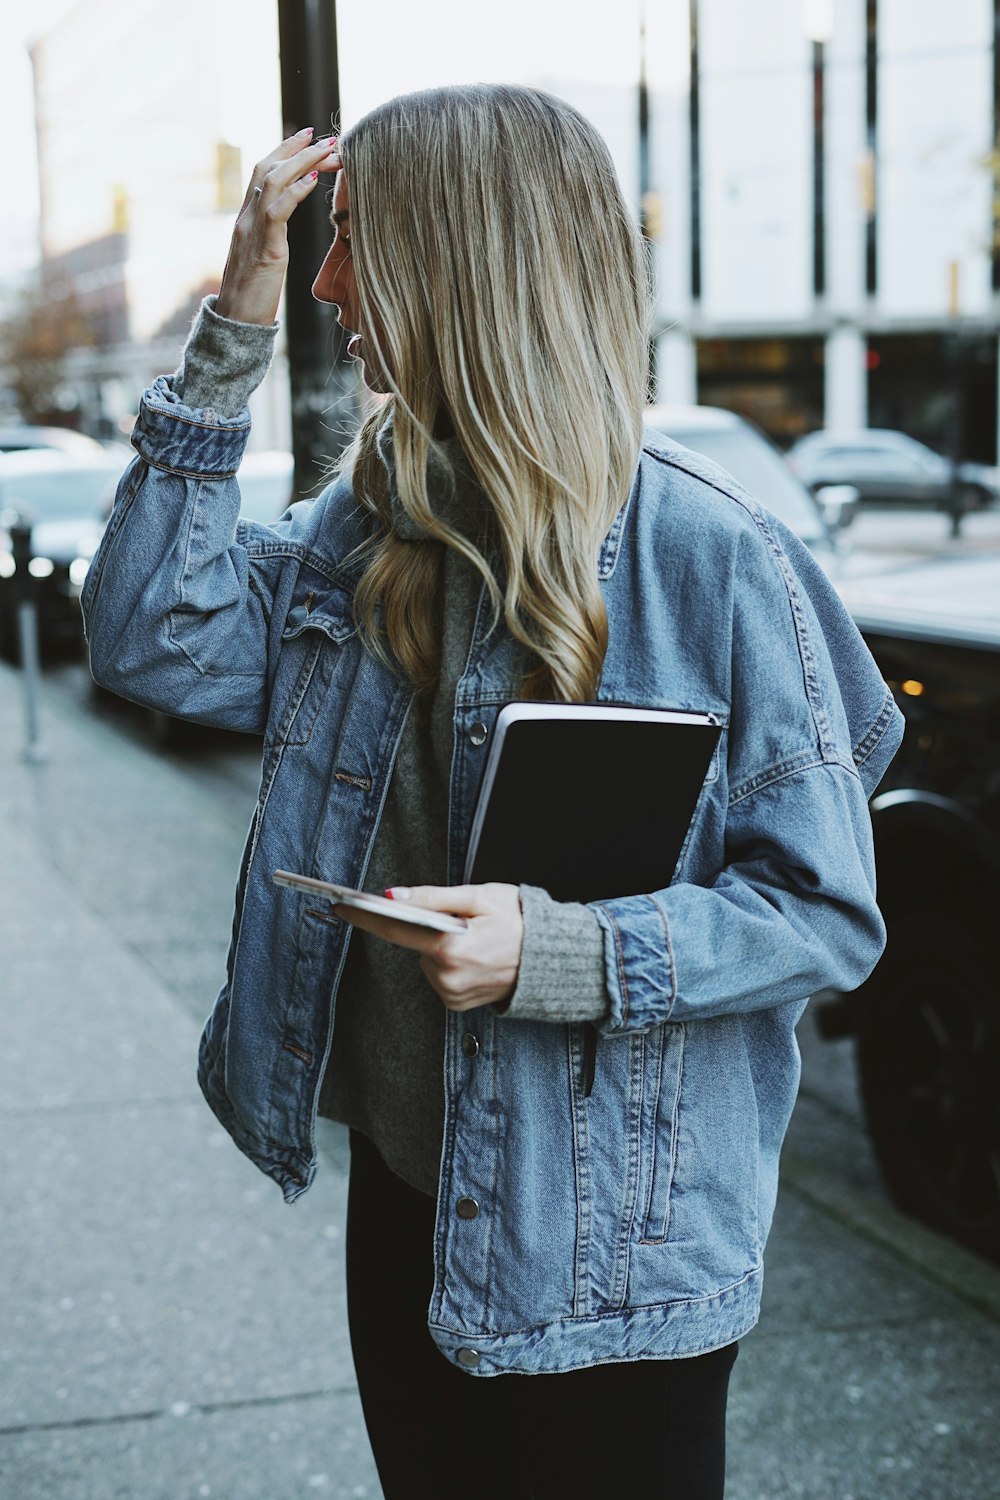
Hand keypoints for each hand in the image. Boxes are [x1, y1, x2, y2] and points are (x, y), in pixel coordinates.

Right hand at [215, 128, 341, 325]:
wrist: (236, 324)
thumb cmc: (253, 298)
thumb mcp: (263, 261)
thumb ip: (270, 238)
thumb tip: (281, 228)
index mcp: (246, 220)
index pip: (262, 174)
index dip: (284, 152)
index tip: (308, 137)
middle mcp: (245, 219)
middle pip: (266, 168)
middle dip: (295, 148)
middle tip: (323, 135)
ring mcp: (251, 231)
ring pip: (272, 181)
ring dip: (303, 162)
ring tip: (329, 151)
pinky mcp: (264, 249)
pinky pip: (277, 210)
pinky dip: (295, 191)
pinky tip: (314, 180)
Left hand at [333, 884, 523, 1011]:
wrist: (553, 959)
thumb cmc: (519, 921)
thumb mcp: (478, 897)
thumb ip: (433, 897)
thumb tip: (393, 896)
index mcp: (450, 947)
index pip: (396, 928)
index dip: (365, 916)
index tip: (341, 906)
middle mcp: (447, 976)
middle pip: (415, 944)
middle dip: (430, 928)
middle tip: (463, 920)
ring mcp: (452, 994)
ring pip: (427, 961)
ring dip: (441, 948)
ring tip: (475, 941)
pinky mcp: (457, 1004)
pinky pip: (439, 977)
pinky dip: (450, 964)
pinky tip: (474, 958)